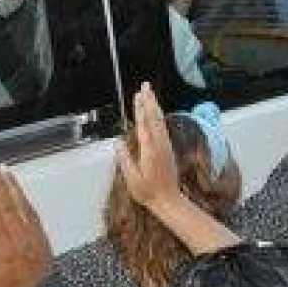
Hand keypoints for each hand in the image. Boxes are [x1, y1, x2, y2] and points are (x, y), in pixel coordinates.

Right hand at [0, 165, 53, 286]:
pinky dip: (24, 197)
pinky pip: (32, 212)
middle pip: (6, 206)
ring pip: (21, 205)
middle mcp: (19, 239)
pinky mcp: (41, 235)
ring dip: (10, 186)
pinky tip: (17, 188)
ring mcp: (32, 235)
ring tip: (1, 169)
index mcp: (3, 250)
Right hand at [118, 84, 181, 212]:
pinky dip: (158, 117)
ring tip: (149, 93)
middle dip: (149, 101)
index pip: (144, 125)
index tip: (138, 96)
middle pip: (154, 118)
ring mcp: (165, 146)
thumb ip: (126, 160)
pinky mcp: (168, 149)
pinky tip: (155, 112)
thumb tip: (118, 143)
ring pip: (160, 122)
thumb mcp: (132, 178)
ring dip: (154, 106)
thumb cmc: (148, 192)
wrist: (169, 200)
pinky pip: (163, 128)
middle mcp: (160, 145)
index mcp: (150, 151)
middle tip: (146, 86)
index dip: (140, 110)